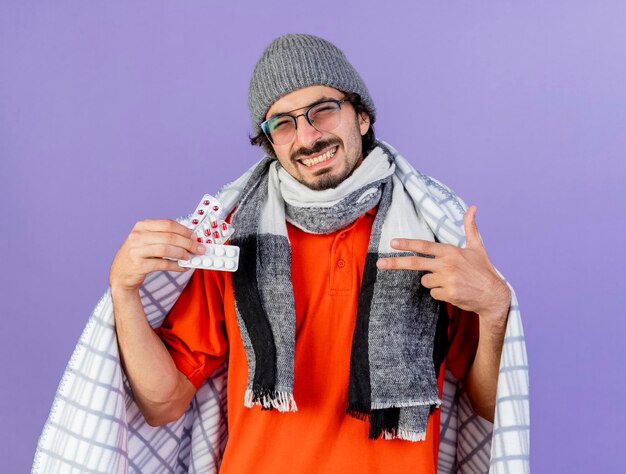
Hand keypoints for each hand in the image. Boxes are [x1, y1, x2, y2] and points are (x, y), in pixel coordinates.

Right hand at [109, 219, 204, 292]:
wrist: (120, 274)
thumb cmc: (139, 255)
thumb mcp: (147, 240)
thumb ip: (165, 236)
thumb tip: (190, 238)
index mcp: (141, 226)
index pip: (168, 224)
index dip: (185, 230)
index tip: (195, 237)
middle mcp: (137, 236)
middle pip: (169, 236)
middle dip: (188, 243)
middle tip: (199, 249)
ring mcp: (136, 251)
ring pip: (166, 250)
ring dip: (182, 254)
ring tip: (190, 258)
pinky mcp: (138, 265)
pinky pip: (163, 264)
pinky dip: (176, 266)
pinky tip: (182, 267)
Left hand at [376, 206, 509, 322]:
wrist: (494, 295)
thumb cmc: (483, 270)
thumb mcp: (477, 247)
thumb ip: (470, 227)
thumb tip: (473, 207)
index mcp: (451, 251)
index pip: (424, 246)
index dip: (407, 244)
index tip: (392, 243)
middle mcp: (447, 265)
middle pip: (415, 263)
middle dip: (395, 263)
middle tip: (380, 264)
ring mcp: (447, 280)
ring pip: (425, 281)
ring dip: (434, 282)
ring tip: (451, 281)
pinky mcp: (448, 294)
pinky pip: (434, 293)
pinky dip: (441, 293)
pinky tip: (454, 291)